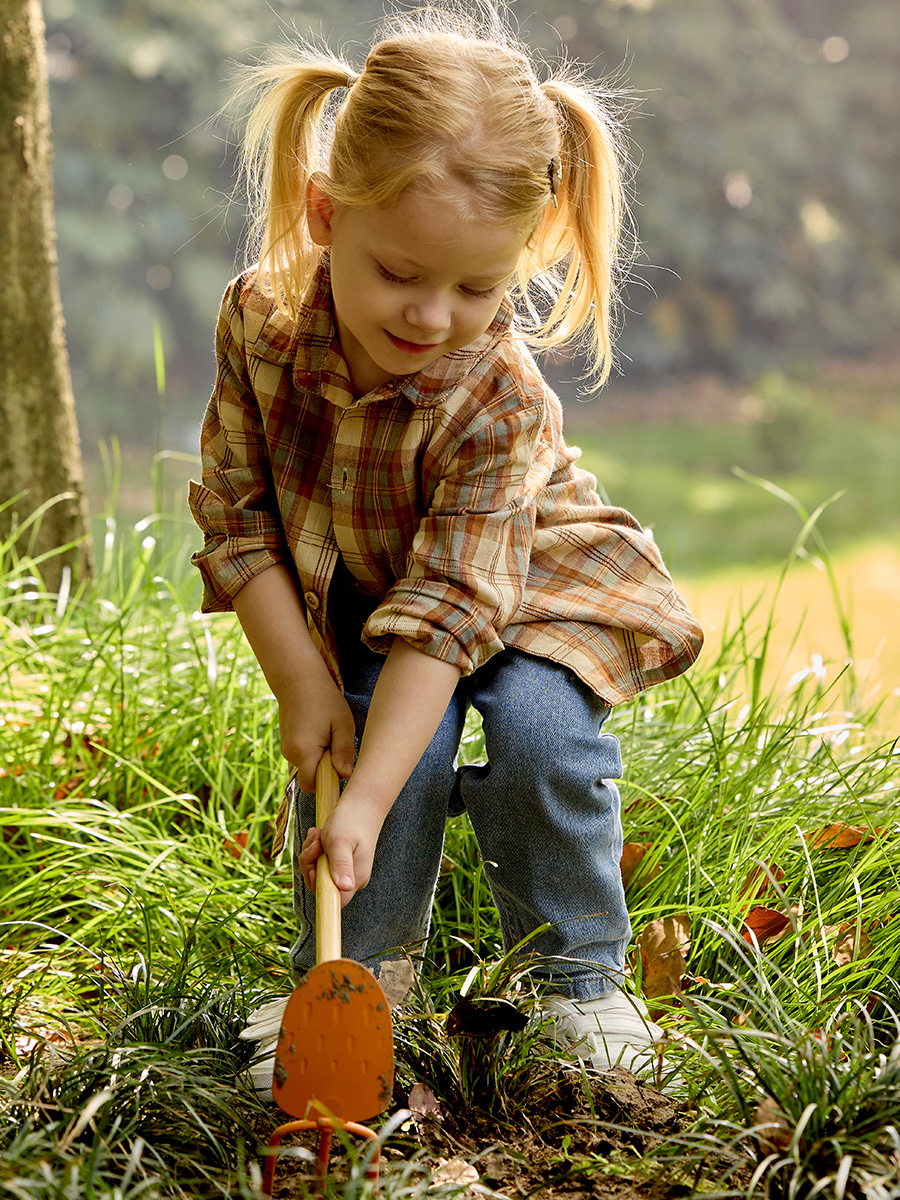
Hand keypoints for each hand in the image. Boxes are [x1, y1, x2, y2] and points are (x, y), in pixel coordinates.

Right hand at [278, 676, 355, 790]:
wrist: (299, 680)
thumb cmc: (325, 700)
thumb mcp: (342, 724)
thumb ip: (344, 752)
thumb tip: (346, 776)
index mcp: (304, 752)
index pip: (312, 786)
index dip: (327, 783)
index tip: (339, 769)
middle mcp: (290, 754)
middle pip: (310, 777)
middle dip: (324, 770)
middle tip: (335, 744)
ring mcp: (285, 748)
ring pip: (306, 766)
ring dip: (319, 758)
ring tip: (327, 733)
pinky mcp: (285, 743)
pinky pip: (301, 756)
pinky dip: (312, 751)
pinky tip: (319, 731)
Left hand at [296, 793, 383, 905]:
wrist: (362, 803)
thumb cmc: (351, 820)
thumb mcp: (340, 841)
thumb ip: (340, 864)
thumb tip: (344, 887)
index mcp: (355, 878)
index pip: (333, 900)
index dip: (318, 885)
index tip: (316, 864)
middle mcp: (350, 878)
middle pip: (319, 885)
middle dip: (310, 863)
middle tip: (316, 842)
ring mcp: (344, 870)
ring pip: (317, 872)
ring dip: (311, 852)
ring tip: (318, 834)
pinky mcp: (338, 862)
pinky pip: (319, 862)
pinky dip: (314, 848)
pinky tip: (318, 835)